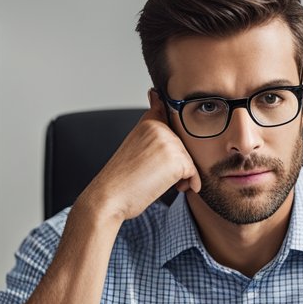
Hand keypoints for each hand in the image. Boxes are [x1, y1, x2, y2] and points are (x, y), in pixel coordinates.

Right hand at [75, 101, 199, 224]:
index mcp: (148, 122)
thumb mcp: (136, 147)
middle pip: (182, 145)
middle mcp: (159, 127)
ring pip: (188, 159)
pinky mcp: (176, 159)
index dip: (173, 133)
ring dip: (182, 175)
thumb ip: (152, 136)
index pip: (171, 118)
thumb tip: (159, 107)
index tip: (166, 147)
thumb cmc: (121, 178)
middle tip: (159, 176)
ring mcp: (168, 142)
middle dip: (176, 162)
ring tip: (163, 183)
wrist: (109, 196)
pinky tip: (177, 188)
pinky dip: (190, 183)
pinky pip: (193, 172)